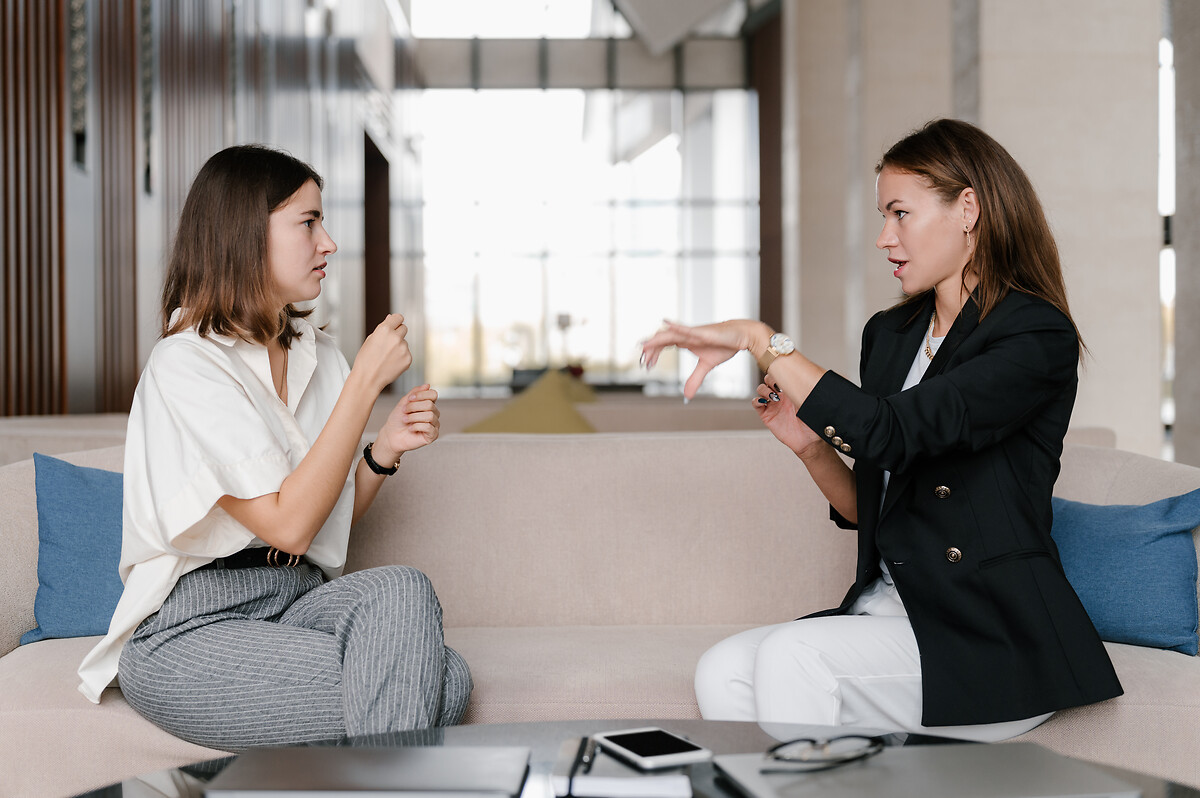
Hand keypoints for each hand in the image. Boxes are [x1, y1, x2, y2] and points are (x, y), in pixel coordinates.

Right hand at [353, 314, 412, 392]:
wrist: (368, 378)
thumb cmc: (366, 359)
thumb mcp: (370, 339)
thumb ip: (383, 328)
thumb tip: (391, 318)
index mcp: (385, 329)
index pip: (398, 317)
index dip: (396, 321)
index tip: (394, 325)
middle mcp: (396, 337)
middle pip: (404, 328)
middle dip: (398, 333)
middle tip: (388, 344)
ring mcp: (403, 348)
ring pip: (404, 342)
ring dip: (398, 347)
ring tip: (386, 357)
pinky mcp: (408, 358)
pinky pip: (407, 353)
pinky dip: (401, 357)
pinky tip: (391, 363)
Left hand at [372, 385, 439, 462]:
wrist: (391, 435)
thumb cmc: (397, 420)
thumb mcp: (404, 403)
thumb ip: (415, 393)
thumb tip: (427, 385)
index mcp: (428, 404)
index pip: (433, 394)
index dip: (421, 395)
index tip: (409, 398)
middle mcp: (433, 413)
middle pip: (430, 404)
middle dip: (414, 407)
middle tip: (404, 411)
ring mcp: (434, 424)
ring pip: (429, 415)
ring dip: (414, 417)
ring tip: (405, 420)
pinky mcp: (433, 435)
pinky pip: (428, 427)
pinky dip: (416, 426)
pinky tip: (411, 429)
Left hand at [641, 319, 769, 398]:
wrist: (740, 336)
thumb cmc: (724, 346)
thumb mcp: (706, 366)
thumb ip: (694, 380)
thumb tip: (686, 396)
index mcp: (684, 341)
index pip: (663, 344)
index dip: (653, 353)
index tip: (647, 365)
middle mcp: (685, 335)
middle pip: (662, 339)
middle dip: (650, 350)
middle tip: (643, 362)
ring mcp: (692, 332)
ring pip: (669, 334)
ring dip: (656, 341)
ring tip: (644, 347)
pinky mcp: (701, 331)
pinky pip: (686, 328)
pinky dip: (675, 327)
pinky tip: (665, 323)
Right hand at [753, 382, 820, 455]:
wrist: (808, 440)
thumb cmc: (813, 423)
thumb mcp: (811, 403)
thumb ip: (805, 391)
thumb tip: (806, 376)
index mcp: (792, 391)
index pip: (781, 376)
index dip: (779, 372)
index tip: (783, 375)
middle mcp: (782, 396)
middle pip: (769, 379)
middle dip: (771, 379)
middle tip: (778, 387)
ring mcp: (773, 405)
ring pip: (761, 389)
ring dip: (765, 390)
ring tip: (773, 397)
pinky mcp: (766, 415)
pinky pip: (756, 403)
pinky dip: (757, 400)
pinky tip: (764, 403)